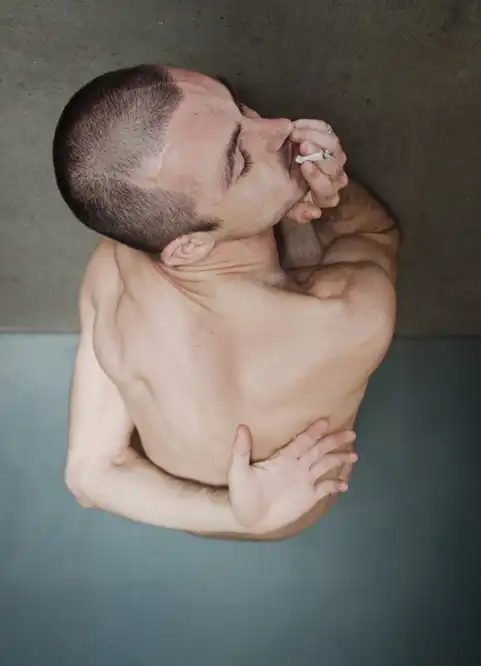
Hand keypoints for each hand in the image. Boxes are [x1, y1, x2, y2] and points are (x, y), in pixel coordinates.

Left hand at [228, 418, 356, 532]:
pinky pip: (324, 488)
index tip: (324, 422)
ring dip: (338, 459)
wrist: (247, 517)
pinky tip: (344, 485)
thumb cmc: (241, 493)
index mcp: (283, 458)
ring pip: (325, 465)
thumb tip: (241, 427)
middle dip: (334, 441)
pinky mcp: (308, 497)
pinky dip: (334, 486)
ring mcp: (304, 481)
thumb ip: (241, 450)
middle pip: (318, 450)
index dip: (312, 432)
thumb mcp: (238, 471)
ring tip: (354, 455)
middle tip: (351, 434)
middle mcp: (297, 466)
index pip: (301, 442)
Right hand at [285, 119, 347, 223]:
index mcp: (326, 196)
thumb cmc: (285, 192)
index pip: (327, 189)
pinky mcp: (329, 139)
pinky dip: (311, 126)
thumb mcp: (288, 207)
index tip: (303, 165)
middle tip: (302, 145)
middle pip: (333, 165)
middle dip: (318, 154)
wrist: (281, 172)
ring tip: (296, 133)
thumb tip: (316, 212)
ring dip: (315, 137)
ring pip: (333, 145)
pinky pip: (326, 129)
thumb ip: (299, 212)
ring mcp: (335, 156)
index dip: (316, 177)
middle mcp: (335, 177)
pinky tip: (297, 126)